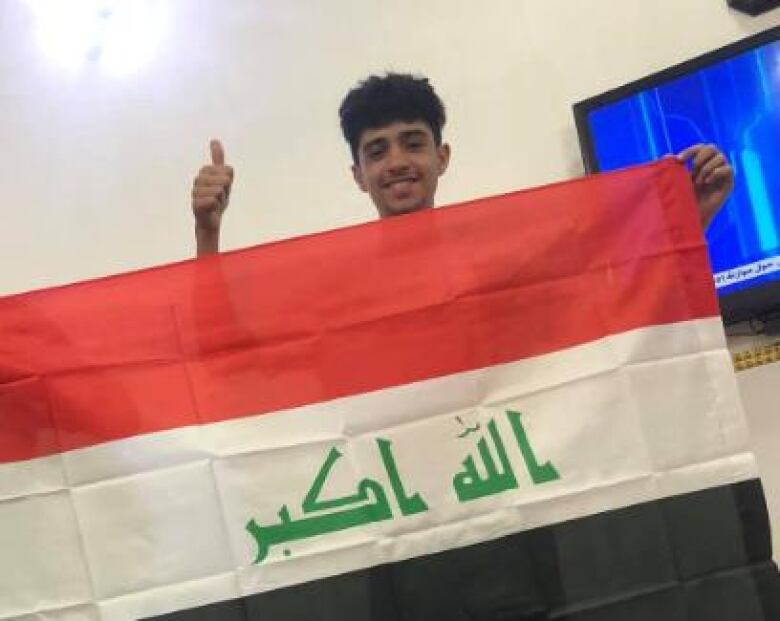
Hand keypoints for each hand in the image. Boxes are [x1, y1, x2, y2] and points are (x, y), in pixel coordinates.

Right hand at [192, 139, 233, 255]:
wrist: (211, 220)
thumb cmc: (218, 199)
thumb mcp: (224, 178)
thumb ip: (219, 160)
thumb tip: (214, 140)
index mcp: (205, 172)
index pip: (227, 171)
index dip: (229, 181)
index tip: (223, 187)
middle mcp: (198, 180)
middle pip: (224, 180)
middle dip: (226, 190)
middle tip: (220, 197)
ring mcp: (195, 192)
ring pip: (219, 190)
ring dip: (222, 199)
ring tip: (215, 203)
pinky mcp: (195, 204)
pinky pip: (213, 200)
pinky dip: (216, 206)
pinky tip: (211, 209)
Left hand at [676, 144, 732, 229]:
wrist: (688, 218)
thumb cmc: (680, 200)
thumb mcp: (674, 182)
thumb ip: (670, 168)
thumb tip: (667, 155)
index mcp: (700, 164)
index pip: (700, 148)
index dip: (690, 151)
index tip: (679, 160)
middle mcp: (712, 167)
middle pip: (712, 148)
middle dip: (700, 157)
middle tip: (692, 170)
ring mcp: (721, 175)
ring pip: (720, 158)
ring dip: (706, 168)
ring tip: (698, 181)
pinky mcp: (728, 184)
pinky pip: (728, 169)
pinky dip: (716, 172)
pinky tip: (707, 182)